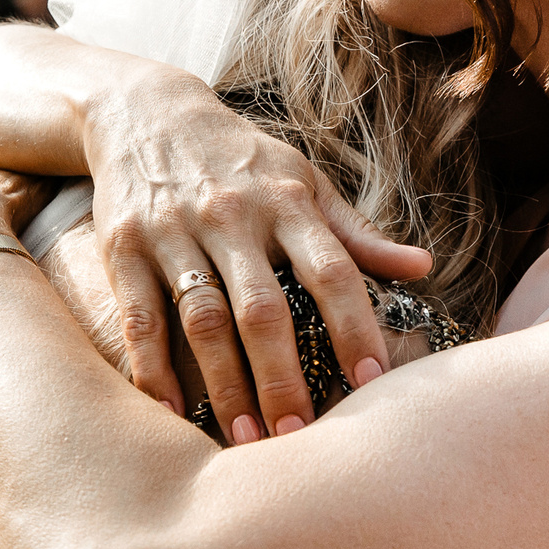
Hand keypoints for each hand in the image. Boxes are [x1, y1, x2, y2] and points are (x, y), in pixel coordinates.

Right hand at [82, 64, 430, 439]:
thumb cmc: (241, 159)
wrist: (144, 110)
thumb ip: (356, 233)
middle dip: (284, 377)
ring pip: (203, 320)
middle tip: (300, 438)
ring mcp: (174, 232)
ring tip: (246, 438)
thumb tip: (423, 267)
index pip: (332, 271)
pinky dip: (153, 370)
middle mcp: (232, 216)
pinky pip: (141, 319)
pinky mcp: (124, 249)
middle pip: (263, 309)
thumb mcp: (303, 180)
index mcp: (288, 202)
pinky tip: (169, 414)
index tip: (373, 383)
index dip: (355, 327)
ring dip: (224, 385)